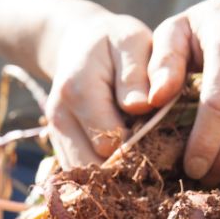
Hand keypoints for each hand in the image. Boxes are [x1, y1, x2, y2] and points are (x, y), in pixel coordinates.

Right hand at [44, 10, 154, 168]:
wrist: (79, 43)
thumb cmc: (114, 41)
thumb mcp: (131, 41)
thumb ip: (136, 73)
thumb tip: (142, 106)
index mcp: (78, 92)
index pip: (111, 141)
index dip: (141, 145)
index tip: (163, 138)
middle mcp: (60, 118)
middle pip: (95, 165)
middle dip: (127, 167)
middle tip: (157, 155)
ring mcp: (55, 134)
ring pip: (85, 177)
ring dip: (114, 176)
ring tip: (141, 162)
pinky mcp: (58, 145)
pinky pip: (80, 174)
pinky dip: (102, 176)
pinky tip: (124, 162)